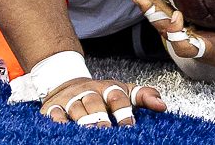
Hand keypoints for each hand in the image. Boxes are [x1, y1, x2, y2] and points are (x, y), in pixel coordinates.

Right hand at [40, 76, 164, 127]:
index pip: (117, 97)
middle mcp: (88, 92)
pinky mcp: (52, 108)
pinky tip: (64, 129)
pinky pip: (54, 114)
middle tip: (107, 130)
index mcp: (107, 88)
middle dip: (101, 117)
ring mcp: (70, 99)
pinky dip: (58, 121)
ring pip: (75, 108)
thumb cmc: (100, 93)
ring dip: (81, 120)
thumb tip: (162, 105)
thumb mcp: (123, 91)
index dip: (124, 111)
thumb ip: (143, 96)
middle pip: (94, 102)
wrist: (66, 83)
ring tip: (88, 132)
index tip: (130, 125)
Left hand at [132, 0, 214, 77]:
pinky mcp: (194, 31)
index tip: (177, 15)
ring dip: (153, 10)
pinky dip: (163, 8)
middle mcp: (197, 44)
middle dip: (153, 15)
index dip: (176, 32)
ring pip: (167, 26)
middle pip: (167, 33)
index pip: (185, 46)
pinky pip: (174, 20)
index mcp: (210, 47)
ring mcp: (193, 37)